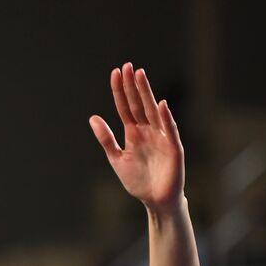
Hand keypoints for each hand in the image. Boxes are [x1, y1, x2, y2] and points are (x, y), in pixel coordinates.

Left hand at [89, 63, 184, 213]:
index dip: (120, 91)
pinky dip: (166, 118)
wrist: (155, 200)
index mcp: (134, 133)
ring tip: (141, 75)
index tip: (115, 72)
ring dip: (147, 93)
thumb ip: (106, 139)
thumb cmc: (138, 180)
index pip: (125, 107)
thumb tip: (92, 118)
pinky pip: (169, 131)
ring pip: (153, 111)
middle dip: (133, 86)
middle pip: (139, 104)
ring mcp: (162, 137)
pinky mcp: (173, 148)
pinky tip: (161, 104)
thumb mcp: (116, 159)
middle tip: (128, 66)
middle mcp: (148, 130)